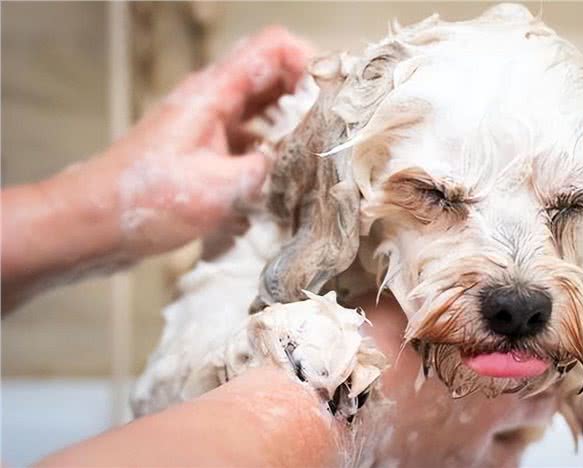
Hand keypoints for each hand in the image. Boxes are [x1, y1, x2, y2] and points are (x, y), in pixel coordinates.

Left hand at [1, 27, 310, 309]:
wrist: (94, 223)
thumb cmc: (147, 200)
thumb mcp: (218, 188)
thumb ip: (268, 170)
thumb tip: (304, 160)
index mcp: (214, 94)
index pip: (272, 49)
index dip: (309, 62)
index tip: (333, 96)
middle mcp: (214, 101)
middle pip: (273, 78)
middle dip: (308, 98)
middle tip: (334, 130)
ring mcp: (210, 126)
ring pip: (264, 111)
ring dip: (291, 128)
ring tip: (315, 156)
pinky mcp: (206, 152)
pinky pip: (250, 140)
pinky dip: (271, 153)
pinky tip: (284, 181)